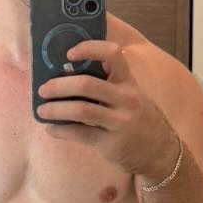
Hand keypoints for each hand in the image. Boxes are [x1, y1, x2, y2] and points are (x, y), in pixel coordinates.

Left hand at [35, 40, 177, 177]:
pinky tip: (51, 129)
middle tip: (43, 89)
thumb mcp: (133, 96)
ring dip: (55, 109)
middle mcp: (126, 99)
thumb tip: (69, 75)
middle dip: (59, 85)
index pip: (113, 54)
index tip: (69, 53)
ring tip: (41, 110)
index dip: (89, 49)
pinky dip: (61, 130)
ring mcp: (119, 122)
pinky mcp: (111, 143)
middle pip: (87, 84)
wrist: (161, 154)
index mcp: (129, 82)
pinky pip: (79, 134)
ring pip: (81, 110)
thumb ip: (110, 84)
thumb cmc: (140, 120)